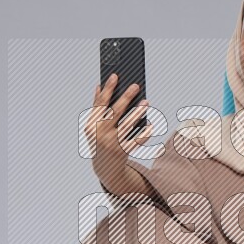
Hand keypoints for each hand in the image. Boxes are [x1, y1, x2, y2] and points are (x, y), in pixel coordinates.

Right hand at [84, 73, 153, 192]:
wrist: (105, 168)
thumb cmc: (101, 141)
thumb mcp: (94, 126)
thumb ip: (96, 107)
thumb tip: (99, 86)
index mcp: (91, 125)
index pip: (100, 104)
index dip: (107, 89)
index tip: (115, 75)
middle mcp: (99, 134)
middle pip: (114, 112)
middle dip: (125, 97)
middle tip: (136, 85)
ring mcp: (110, 144)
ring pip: (127, 125)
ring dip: (138, 112)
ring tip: (146, 102)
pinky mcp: (122, 153)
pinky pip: (136, 141)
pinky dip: (145, 133)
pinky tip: (152, 124)